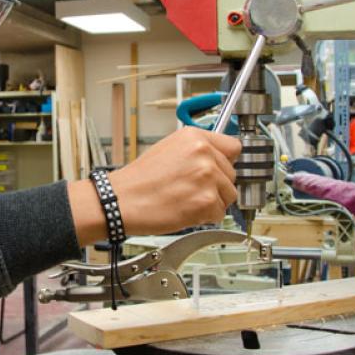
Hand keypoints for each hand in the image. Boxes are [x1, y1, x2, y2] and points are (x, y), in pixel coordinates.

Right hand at [108, 126, 240, 234]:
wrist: (122, 201)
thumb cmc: (139, 180)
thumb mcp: (168, 149)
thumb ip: (196, 151)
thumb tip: (216, 159)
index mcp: (194, 137)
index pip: (233, 147)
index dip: (225, 161)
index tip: (220, 169)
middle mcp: (204, 153)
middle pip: (232, 174)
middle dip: (216, 185)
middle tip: (192, 189)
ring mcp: (207, 177)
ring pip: (229, 195)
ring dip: (213, 202)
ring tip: (187, 200)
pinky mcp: (207, 201)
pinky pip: (220, 213)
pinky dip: (206, 217)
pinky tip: (186, 210)